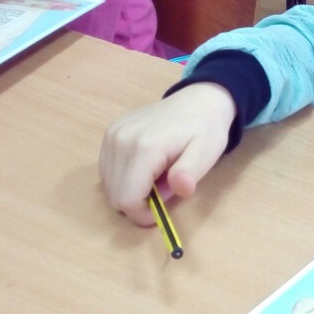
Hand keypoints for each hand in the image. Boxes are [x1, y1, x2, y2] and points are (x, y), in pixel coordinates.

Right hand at [100, 83, 236, 225]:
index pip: (127, 199)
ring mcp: (112, 134)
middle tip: (163, 188)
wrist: (198, 99)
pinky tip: (144, 167)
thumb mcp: (206, 153)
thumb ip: (190, 173)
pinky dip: (123, 178)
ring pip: (108, 184)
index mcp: (145, 147)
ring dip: (131, 190)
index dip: (142, 214)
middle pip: (115, 195)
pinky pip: (107, 169)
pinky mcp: (110, 132)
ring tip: (157, 175)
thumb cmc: (205, 130)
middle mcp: (121, 139)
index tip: (161, 211)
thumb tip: (181, 188)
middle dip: (138, 202)